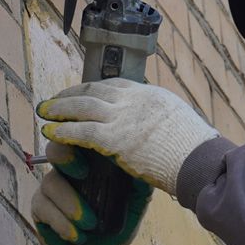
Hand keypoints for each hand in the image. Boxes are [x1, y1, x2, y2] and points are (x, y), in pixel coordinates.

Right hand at [30, 141, 150, 244]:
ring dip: (71, 204)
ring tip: (90, 223)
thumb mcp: (136, 199)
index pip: (81, 138)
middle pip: (56, 148)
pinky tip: (77, 236)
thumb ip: (140, 179)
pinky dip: (62, 223)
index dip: (81, 133)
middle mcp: (68, 169)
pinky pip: (44, 207)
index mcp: (90, 160)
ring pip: (51, 182)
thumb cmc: (119, 219)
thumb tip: (149, 162)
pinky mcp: (40, 207)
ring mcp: (52, 186)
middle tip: (82, 173)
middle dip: (66, 157)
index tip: (96, 146)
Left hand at [37, 78, 219, 195]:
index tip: (81, 91)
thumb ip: (159, 120)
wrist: (200, 161)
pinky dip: (62, 130)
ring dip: (60, 108)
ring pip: (83, 106)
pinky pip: (81, 131)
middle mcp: (135, 100)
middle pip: (94, 89)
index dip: (93, 87)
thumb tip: (153, 128)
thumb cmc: (196, 151)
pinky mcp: (115, 139)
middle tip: (54, 99)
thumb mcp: (179, 123)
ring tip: (45, 111)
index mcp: (151, 95)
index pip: (115, 84)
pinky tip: (49, 132)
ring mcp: (124, 118)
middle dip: (71, 94)